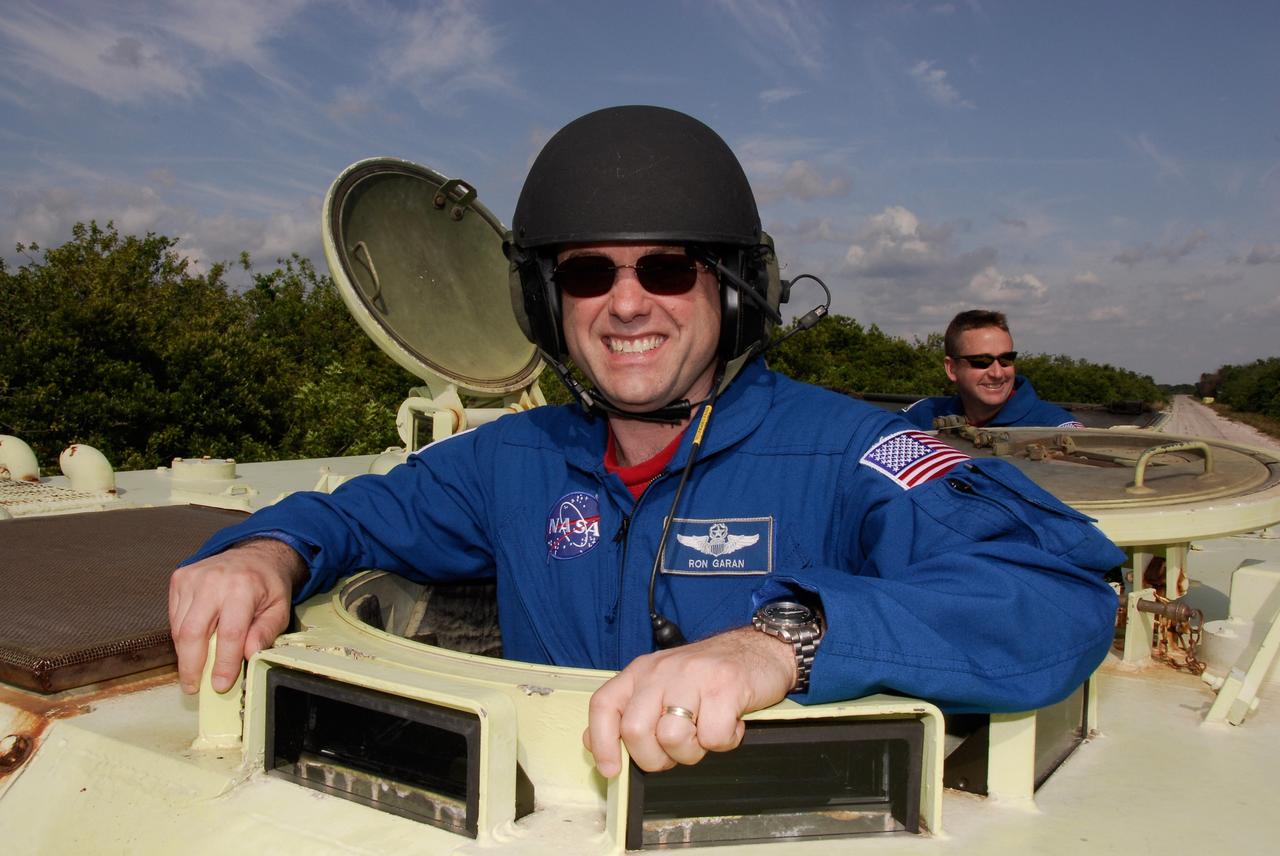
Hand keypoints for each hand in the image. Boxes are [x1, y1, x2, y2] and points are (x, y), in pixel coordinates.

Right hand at [168, 538, 306, 693]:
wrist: (254, 553)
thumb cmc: (267, 584)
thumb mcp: (279, 608)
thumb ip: (265, 632)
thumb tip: (249, 656)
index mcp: (243, 587)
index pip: (229, 634)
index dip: (223, 664)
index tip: (220, 685)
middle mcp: (214, 581)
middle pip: (194, 633)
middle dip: (191, 666)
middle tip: (194, 686)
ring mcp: (193, 578)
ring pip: (180, 628)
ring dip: (185, 654)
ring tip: (194, 670)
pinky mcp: (180, 579)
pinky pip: (174, 617)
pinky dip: (181, 636)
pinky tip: (193, 645)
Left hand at [583, 626, 795, 777]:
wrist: (759, 648)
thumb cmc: (709, 675)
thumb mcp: (663, 685)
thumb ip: (630, 711)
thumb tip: (592, 742)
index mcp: (641, 672)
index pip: (604, 705)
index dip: (601, 742)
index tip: (611, 769)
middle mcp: (661, 671)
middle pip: (635, 731)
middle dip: (655, 758)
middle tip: (677, 751)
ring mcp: (693, 676)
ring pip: (672, 737)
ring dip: (693, 751)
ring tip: (707, 733)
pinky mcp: (724, 686)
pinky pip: (713, 737)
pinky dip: (725, 742)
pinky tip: (731, 723)